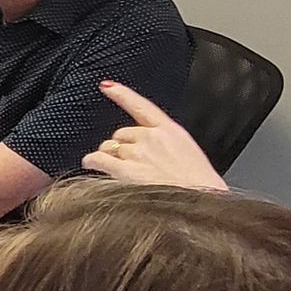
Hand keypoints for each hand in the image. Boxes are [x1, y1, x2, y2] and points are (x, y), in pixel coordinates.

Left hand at [81, 82, 227, 190]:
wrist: (200, 205)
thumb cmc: (199, 188)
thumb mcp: (189, 157)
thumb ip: (167, 147)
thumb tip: (148, 151)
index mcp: (172, 131)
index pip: (142, 107)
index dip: (121, 95)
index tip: (107, 86)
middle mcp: (152, 137)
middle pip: (122, 133)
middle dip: (121, 146)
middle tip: (128, 161)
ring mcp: (137, 153)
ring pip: (109, 146)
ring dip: (108, 155)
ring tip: (112, 168)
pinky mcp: (124, 170)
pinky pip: (98, 159)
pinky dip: (91, 161)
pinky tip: (90, 164)